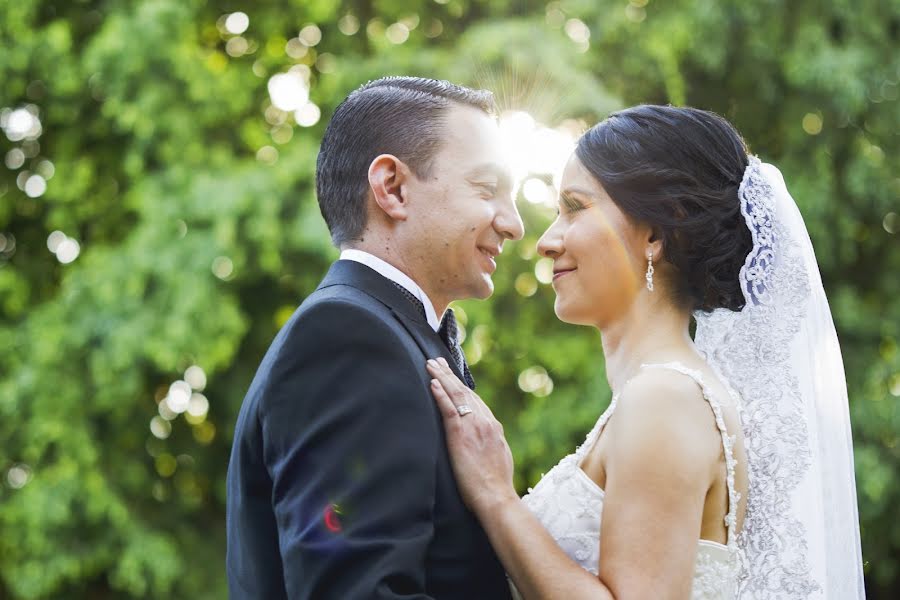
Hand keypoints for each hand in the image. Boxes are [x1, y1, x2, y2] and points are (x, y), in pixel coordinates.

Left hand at [426, 357, 517, 514]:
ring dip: (442, 377)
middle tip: (438, 362)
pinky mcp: (460, 434)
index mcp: (494, 428)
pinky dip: (440, 393)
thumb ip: (490, 445)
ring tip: (431, 365)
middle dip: (450, 376)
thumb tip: (483, 443)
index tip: (453, 378)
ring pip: (456, 395)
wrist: (496, 496)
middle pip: (465, 392)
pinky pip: (448, 408)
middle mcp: (485, 422)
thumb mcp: (498, 459)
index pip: (476, 401)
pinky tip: (432, 382)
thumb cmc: (495, 486)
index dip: (463, 388)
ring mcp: (473, 426)